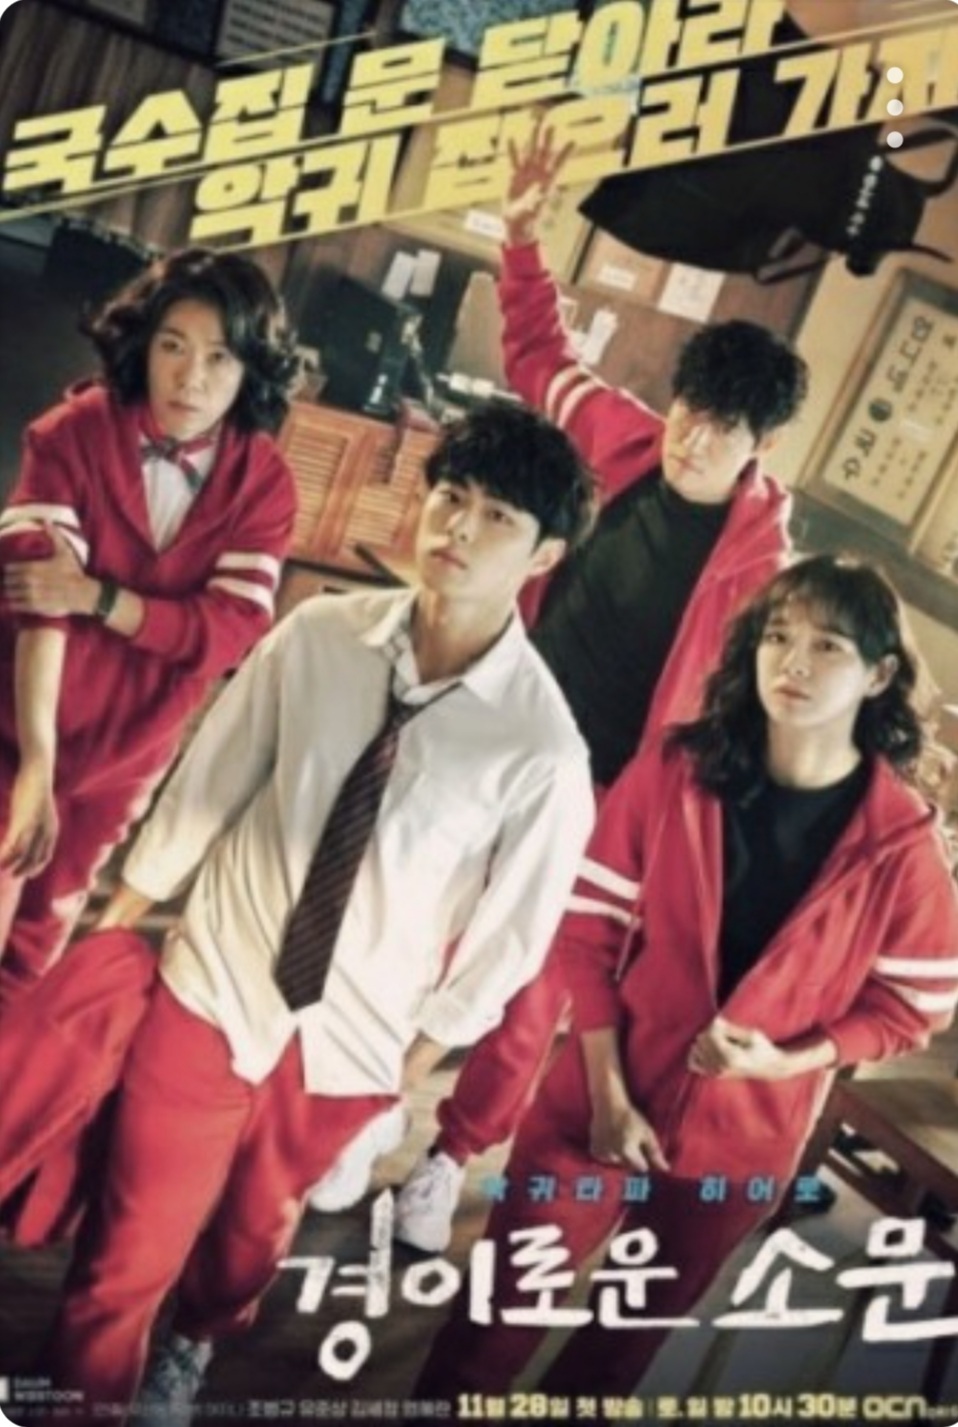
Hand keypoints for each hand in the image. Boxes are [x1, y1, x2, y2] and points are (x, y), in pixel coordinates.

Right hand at [0, 761, 58, 876]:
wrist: (38, 772)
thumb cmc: (36, 789)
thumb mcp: (40, 810)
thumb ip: (36, 822)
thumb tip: (26, 828)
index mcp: (52, 830)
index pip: (46, 855)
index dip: (37, 867)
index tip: (28, 874)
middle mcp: (45, 831)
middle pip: (34, 858)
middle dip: (23, 869)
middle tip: (12, 875)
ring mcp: (34, 827)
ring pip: (22, 853)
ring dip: (11, 863)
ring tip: (2, 868)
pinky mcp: (21, 821)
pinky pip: (12, 843)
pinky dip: (5, 853)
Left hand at [4, 523, 96, 617]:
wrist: (82, 593)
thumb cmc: (73, 572)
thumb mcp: (64, 552)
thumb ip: (53, 536)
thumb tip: (47, 521)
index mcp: (34, 567)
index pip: (11, 568)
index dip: (9, 569)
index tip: (10, 571)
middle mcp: (30, 581)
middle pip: (9, 581)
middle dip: (8, 581)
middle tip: (9, 581)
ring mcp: (32, 595)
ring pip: (12, 593)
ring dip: (9, 592)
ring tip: (10, 591)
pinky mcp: (36, 606)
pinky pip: (18, 605)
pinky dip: (13, 604)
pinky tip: (13, 602)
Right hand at [503, 118, 572, 245]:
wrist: (516, 222)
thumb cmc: (528, 219)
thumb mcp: (534, 210)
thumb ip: (538, 201)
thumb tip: (543, 194)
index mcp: (547, 182)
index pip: (558, 164)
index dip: (565, 153)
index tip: (574, 141)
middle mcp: (538, 174)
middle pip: (544, 153)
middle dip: (548, 139)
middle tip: (551, 125)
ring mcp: (527, 173)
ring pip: (530, 152)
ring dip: (532, 139)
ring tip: (534, 124)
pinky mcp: (515, 175)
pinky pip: (514, 160)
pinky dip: (513, 150)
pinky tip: (512, 139)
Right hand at [589, 1093, 669, 1171]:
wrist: (608, 1105)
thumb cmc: (630, 1117)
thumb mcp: (647, 1133)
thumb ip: (655, 1152)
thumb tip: (666, 1169)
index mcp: (627, 1152)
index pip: (642, 1167)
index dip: (645, 1158)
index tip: (642, 1146)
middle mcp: (614, 1156)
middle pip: (629, 1166)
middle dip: (632, 1158)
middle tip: (631, 1140)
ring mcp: (602, 1154)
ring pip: (617, 1163)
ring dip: (620, 1155)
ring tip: (620, 1139)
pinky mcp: (594, 1151)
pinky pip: (605, 1159)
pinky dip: (609, 1153)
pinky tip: (611, 1141)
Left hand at [688, 1016, 789, 1080]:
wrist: (769, 1067)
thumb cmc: (762, 1048)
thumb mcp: (751, 1035)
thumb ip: (731, 1029)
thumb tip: (714, 1021)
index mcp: (731, 1057)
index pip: (710, 1035)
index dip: (715, 1025)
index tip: (723, 1023)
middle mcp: (721, 1067)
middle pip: (701, 1041)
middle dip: (709, 1032)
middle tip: (723, 1032)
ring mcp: (717, 1073)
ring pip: (695, 1050)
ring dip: (703, 1042)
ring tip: (717, 1040)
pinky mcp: (715, 1075)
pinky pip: (693, 1064)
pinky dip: (696, 1054)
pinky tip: (707, 1049)